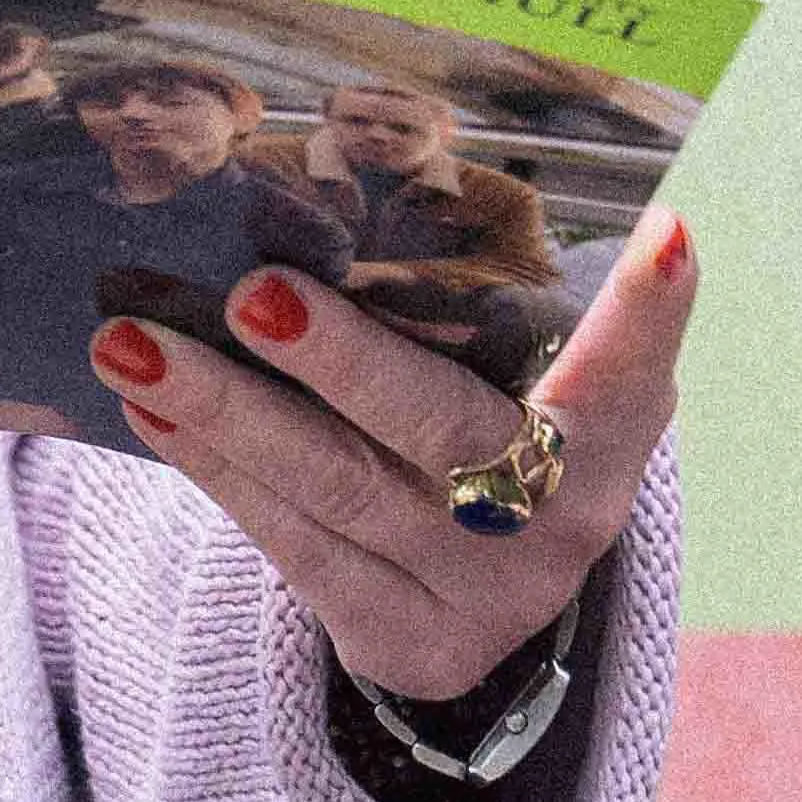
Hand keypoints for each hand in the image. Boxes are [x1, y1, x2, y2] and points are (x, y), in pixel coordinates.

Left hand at [91, 211, 694, 704]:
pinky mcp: (400, 642)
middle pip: (441, 432)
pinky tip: (153, 407)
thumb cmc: (509, 429)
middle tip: (254, 291)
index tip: (668, 232)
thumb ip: (516, 300)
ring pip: (338, 492)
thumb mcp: (546, 375)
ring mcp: (478, 596)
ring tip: (134, 342)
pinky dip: (214, 470)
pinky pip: (291, 547)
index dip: (648, 309)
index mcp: (615, 436)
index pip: (636, 365)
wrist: (496, 599)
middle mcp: (559, 524)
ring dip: (227, 412)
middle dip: (342, 362)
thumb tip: (409, 160)